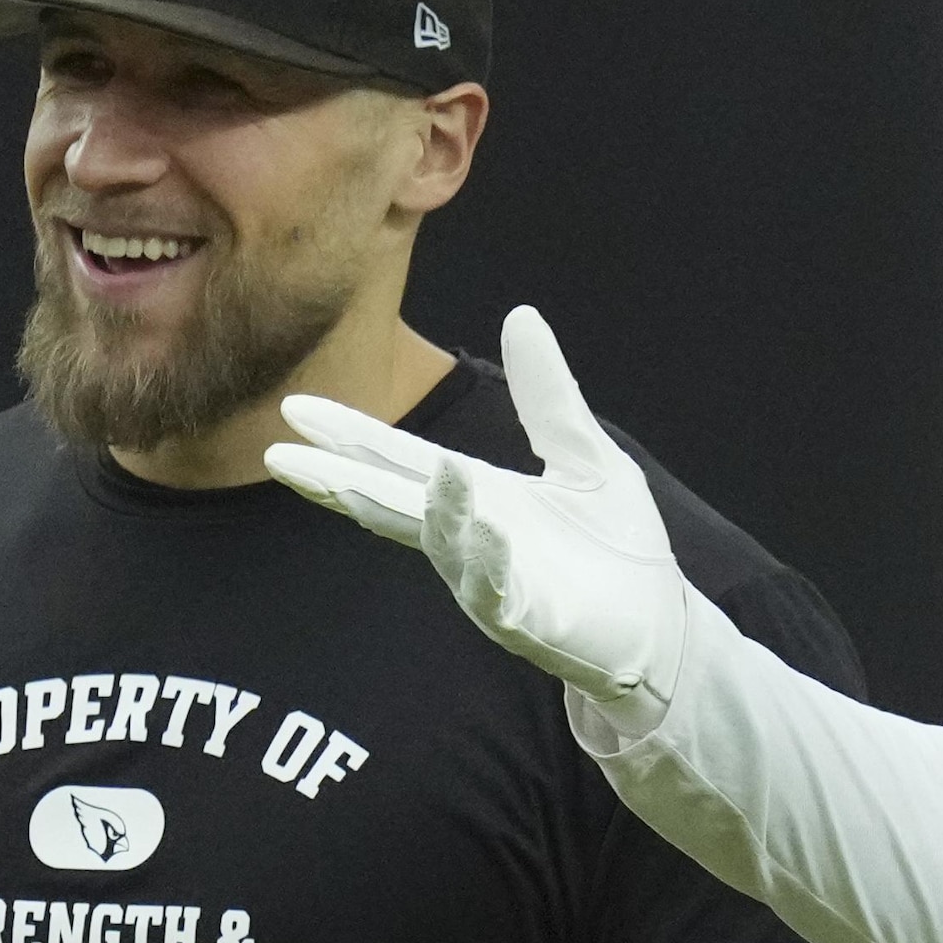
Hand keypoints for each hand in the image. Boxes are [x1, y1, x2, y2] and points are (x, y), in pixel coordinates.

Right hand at [269, 305, 699, 699]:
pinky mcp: (531, 621)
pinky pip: (495, 590)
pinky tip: (473, 526)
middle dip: (337, 480)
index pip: (398, 460)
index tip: (294, 408)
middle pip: (392, 503)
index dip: (348, 434)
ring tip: (359, 479)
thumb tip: (520, 313)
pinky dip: (481, 558)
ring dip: (409, 509)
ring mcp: (495, 582)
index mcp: (478, 495)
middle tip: (278, 456)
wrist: (663, 629)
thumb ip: (547, 394)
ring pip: (439, 545)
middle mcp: (473, 538)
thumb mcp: (585, 454)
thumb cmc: (619, 549)